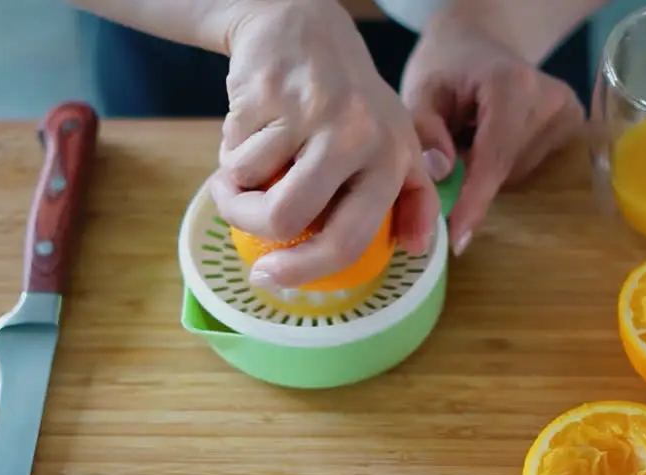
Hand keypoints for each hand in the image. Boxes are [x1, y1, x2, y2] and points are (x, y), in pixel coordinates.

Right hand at [210, 0, 439, 289]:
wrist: (304, 26)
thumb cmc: (351, 97)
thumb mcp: (396, 137)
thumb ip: (411, 194)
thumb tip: (415, 248)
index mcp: (391, 159)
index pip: (348, 239)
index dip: (304, 271)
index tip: (270, 277)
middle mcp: (356, 137)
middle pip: (286, 219)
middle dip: (249, 226)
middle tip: (238, 217)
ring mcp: (310, 114)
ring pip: (248, 182)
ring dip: (234, 181)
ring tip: (247, 160)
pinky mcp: (269, 94)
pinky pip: (232, 149)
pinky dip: (230, 148)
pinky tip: (251, 126)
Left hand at [402, 10, 586, 254]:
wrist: (479, 43)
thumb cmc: (446, 66)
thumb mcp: (421, 90)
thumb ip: (424, 129)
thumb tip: (441, 173)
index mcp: (512, 85)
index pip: (494, 158)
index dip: (475, 201)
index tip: (457, 239)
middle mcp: (551, 100)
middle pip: (505, 169)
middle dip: (470, 178)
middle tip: (446, 153)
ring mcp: (568, 115)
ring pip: (516, 172)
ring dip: (486, 168)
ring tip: (469, 135)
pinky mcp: (574, 127)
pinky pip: (529, 167)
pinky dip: (503, 162)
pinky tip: (490, 136)